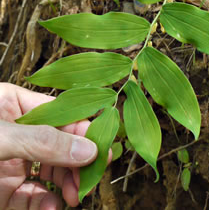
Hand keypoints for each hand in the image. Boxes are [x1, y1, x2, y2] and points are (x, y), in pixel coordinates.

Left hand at [0, 83, 97, 209]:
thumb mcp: (0, 137)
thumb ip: (42, 141)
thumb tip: (89, 150)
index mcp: (13, 105)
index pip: (62, 115)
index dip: (84, 133)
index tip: (101, 153)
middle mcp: (17, 133)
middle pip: (62, 145)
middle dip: (78, 164)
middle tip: (91, 180)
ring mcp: (10, 162)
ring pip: (51, 173)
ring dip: (67, 186)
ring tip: (74, 197)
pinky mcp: (3, 190)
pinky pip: (32, 197)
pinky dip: (45, 204)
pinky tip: (51, 207)